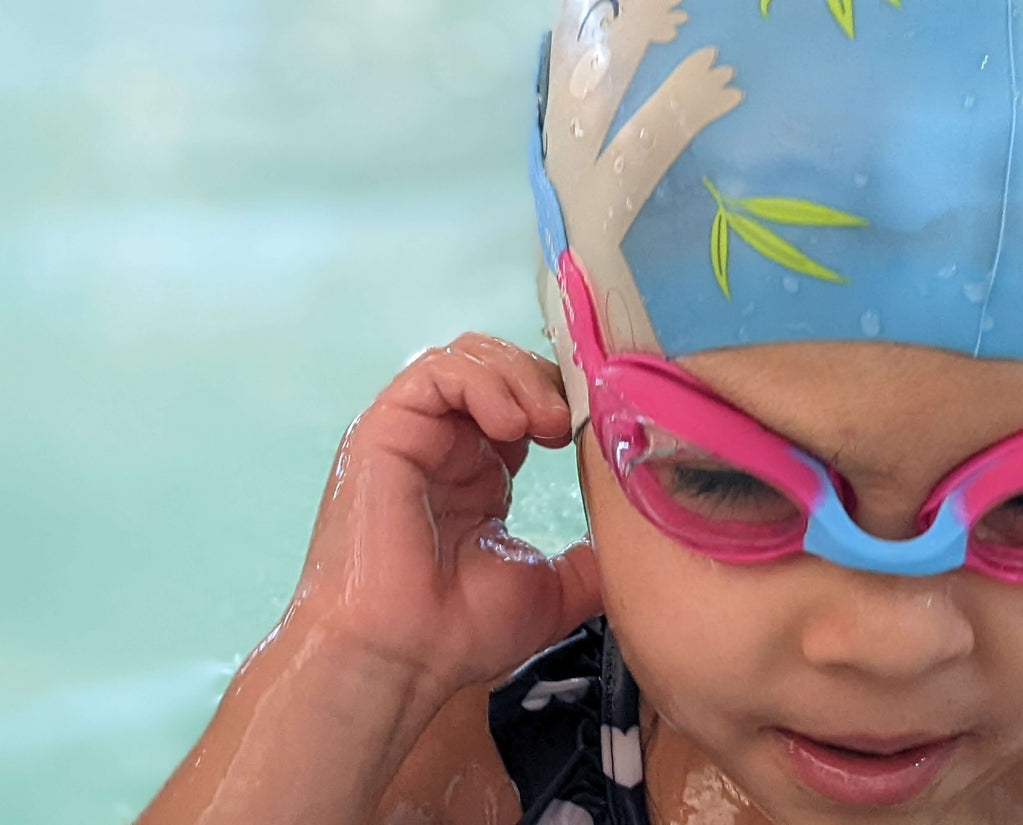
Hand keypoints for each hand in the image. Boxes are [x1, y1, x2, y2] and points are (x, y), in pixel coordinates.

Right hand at [292, 333, 601, 699]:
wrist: (399, 659)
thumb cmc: (460, 633)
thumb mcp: (552, 590)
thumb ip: (592, 559)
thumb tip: (637, 538)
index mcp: (479, 475)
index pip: (523, 401)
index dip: (564, 399)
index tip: (601, 425)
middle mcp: (445, 447)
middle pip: (497, 367)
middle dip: (546, 380)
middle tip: (575, 423)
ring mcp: (414, 435)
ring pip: (467, 358)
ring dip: (519, 376)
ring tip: (550, 423)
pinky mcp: (384, 430)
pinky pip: (434, 372)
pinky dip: (481, 382)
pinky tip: (513, 424)